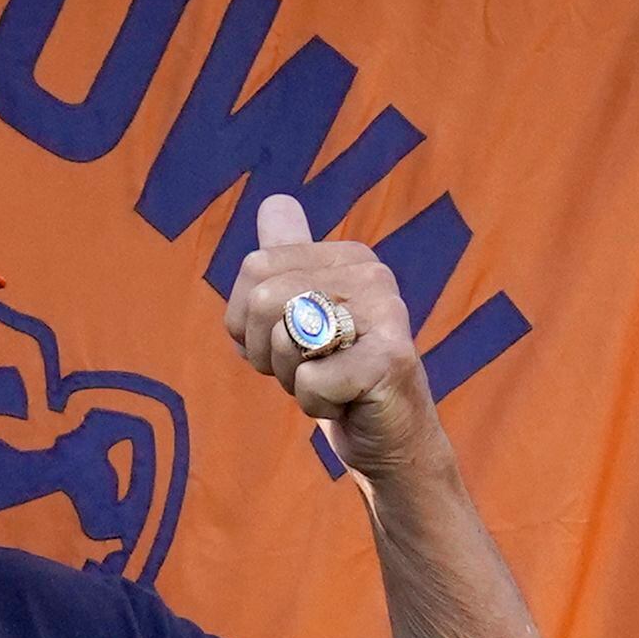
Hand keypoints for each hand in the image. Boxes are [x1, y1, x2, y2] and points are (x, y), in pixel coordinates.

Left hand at [226, 195, 433, 481]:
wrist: (389, 437)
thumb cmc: (337, 374)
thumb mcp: (301, 312)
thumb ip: (286, 258)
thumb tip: (275, 201)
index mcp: (347, 255)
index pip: (254, 267)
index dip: (247, 321)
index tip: (287, 342)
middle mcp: (371, 272)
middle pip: (263, 300)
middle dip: (267, 353)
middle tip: (307, 369)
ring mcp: (386, 312)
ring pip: (283, 337)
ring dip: (292, 378)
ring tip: (329, 381)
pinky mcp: (391, 358)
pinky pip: (311, 381)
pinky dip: (315, 404)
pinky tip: (347, 402)